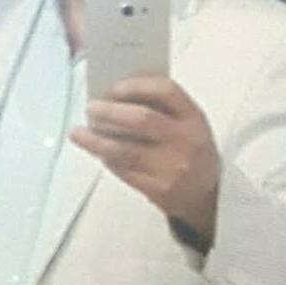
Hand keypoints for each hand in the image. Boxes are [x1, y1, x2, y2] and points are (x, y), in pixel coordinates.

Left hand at [69, 77, 219, 245]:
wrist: (206, 199)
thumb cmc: (190, 154)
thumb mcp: (188, 126)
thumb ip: (161, 108)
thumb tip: (116, 95)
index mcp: (194, 119)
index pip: (166, 91)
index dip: (136, 86)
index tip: (113, 87)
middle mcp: (186, 141)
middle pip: (141, 119)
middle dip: (110, 112)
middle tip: (91, 108)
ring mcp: (172, 168)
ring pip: (125, 150)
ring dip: (97, 140)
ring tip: (79, 133)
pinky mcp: (158, 189)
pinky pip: (124, 170)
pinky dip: (106, 159)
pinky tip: (97, 152)